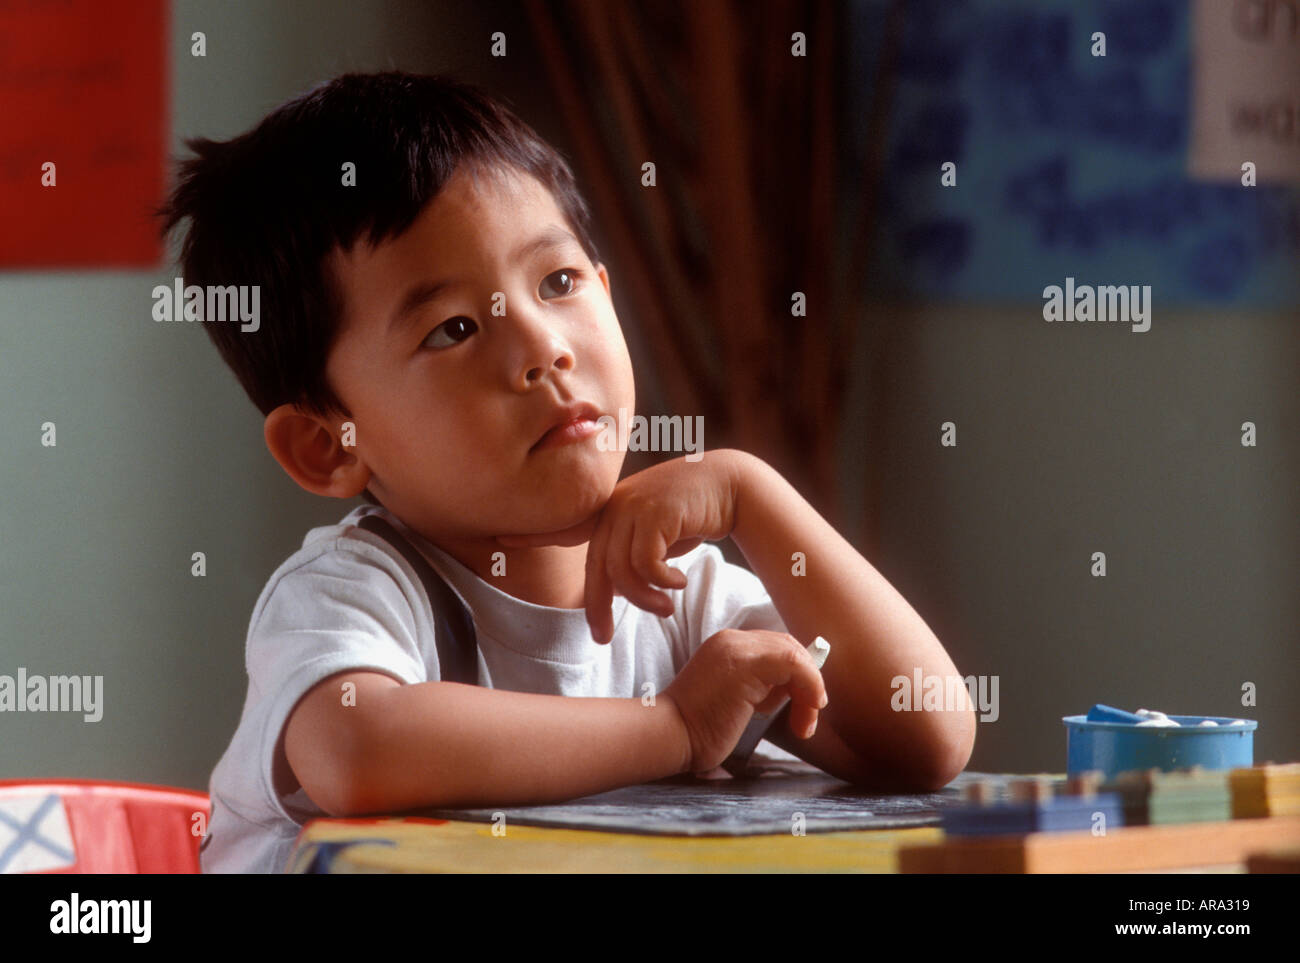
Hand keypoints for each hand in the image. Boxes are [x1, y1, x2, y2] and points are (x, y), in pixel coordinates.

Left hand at [495, 449, 747, 641]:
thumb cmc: (695, 513)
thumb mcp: (658, 533)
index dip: (534, 534)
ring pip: (621, 571)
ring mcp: (632, 506)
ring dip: (645, 599)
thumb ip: (633, 551)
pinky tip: (681, 583)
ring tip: (666, 609)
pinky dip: (663, 582)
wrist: (731, 486)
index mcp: (612, 509)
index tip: (502, 541)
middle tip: (603, 638)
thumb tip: (622, 587)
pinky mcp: (652, 513)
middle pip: (596, 567)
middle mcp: (615, 505)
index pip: (567, 525)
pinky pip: (644, 565)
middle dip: (598, 607)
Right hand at [662, 628, 828, 774]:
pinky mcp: (744, 664)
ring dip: (811, 691)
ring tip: (803, 725)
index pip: (777, 647)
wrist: (669, 735)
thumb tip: (795, 691)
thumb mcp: (736, 700)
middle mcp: (732, 639)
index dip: (798, 676)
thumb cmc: (699, 729)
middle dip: (808, 683)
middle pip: (789, 647)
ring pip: (796, 654)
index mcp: (728, 646)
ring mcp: (737, 648)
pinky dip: (811, 686)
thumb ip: (760, 688)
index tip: (801, 709)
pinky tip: (808, 711)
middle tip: (806, 719)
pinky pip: (795, 664)